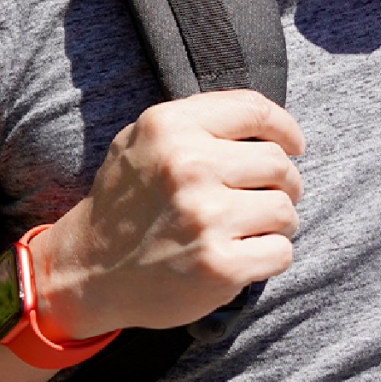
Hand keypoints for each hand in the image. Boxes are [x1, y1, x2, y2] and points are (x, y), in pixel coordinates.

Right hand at [35, 89, 304, 340]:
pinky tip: (240, 257)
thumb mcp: (140, 140)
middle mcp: (187, 166)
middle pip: (279, 165)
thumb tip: (270, 126)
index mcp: (169, 127)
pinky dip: (268, 257)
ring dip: (275, 224)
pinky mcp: (218, 264)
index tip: (293, 146)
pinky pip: (280, 252)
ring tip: (246, 230)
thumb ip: (196, 121)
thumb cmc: (124, 202)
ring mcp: (204, 217)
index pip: (255, 111)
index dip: (285, 129)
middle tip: (261, 200)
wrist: (87, 270)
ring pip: (285, 210)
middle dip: (282, 184)